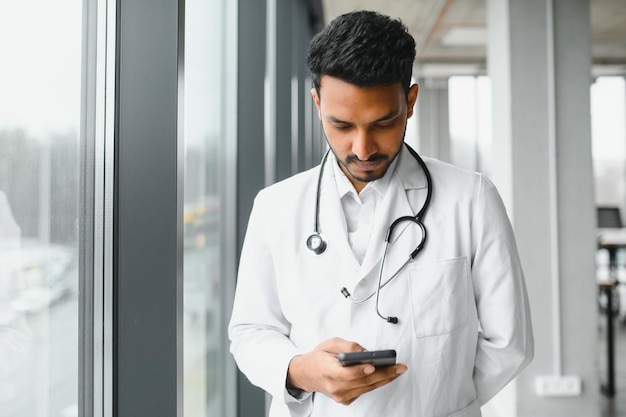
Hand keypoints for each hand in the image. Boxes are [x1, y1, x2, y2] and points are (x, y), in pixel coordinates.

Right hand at [286, 337, 406, 404]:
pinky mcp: (346, 399)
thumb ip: (347, 346)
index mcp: (327, 370)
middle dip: (384, 374)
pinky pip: (364, 390)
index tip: (373, 364)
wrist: (306, 374)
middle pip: (362, 382)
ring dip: (384, 379)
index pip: (346, 374)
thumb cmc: (318, 358)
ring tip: (398, 370)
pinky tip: (386, 375)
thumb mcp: (329, 344)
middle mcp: (334, 386)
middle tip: (399, 367)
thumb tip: (365, 352)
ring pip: (367, 388)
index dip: (360, 370)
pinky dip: (375, 383)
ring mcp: (340, 395)